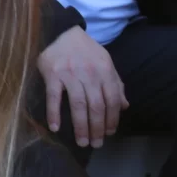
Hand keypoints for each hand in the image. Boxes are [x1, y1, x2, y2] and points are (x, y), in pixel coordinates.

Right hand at [37, 26, 128, 148]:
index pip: (112, 100)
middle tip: (95, 144)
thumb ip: (115, 83)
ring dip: (81, 126)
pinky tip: (56, 128)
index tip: (108, 133)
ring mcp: (70, 75)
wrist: (61, 31)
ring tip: (81, 142)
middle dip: (97, 128)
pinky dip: (54, 113)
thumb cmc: (85, 50)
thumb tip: (124, 106)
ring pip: (78, 105)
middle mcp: (90, 74)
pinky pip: (54, 97)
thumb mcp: (105, 63)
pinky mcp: (52, 74)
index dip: (112, 119)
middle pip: (96, 106)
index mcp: (105, 71)